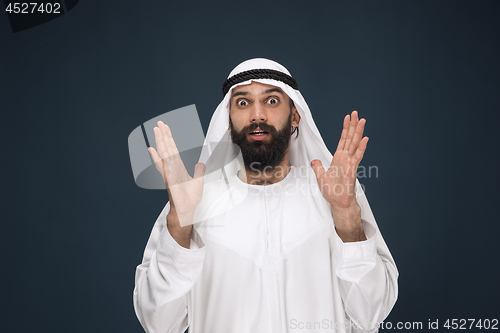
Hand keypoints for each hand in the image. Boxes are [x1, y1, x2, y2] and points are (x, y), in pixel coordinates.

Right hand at [148, 121, 205, 226]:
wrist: (186, 210)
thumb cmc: (190, 198)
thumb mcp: (198, 181)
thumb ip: (198, 171)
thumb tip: (201, 163)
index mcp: (178, 167)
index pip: (173, 149)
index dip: (169, 138)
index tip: (165, 128)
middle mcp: (171, 167)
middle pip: (166, 148)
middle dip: (163, 135)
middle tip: (159, 123)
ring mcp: (169, 172)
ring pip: (164, 153)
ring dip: (160, 141)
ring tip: (156, 130)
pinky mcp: (169, 178)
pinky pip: (162, 166)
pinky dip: (156, 157)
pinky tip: (151, 149)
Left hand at [311, 111, 367, 240]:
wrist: (338, 202)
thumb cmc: (332, 191)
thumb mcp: (320, 176)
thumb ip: (318, 167)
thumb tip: (314, 161)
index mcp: (338, 158)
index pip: (342, 140)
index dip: (345, 129)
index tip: (347, 118)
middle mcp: (345, 159)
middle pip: (350, 138)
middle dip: (352, 125)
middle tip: (355, 113)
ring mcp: (350, 163)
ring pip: (355, 144)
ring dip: (358, 132)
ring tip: (362, 120)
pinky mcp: (352, 169)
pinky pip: (357, 156)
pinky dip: (361, 147)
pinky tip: (365, 139)